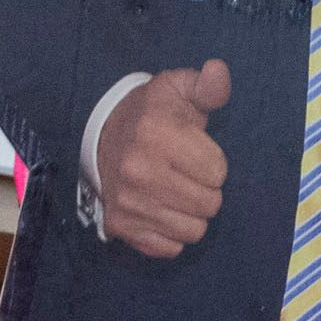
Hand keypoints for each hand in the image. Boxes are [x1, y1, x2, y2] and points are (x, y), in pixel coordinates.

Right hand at [95, 61, 229, 258]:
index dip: (213, 163)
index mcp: (157, 133)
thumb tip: (218, 72)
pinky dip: (171, 233)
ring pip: (193, 231)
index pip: (218, 171)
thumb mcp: (179, 89)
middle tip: (189, 175)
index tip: (196, 152)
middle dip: (207, 190)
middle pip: (209, 204)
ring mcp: (128, 202)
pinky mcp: (120, 225)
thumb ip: (207, 85)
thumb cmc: (152, 113)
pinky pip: (169, 248)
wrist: (103, 135)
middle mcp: (138, 170)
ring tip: (177, 192)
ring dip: (192, 214)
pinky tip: (162, 210)